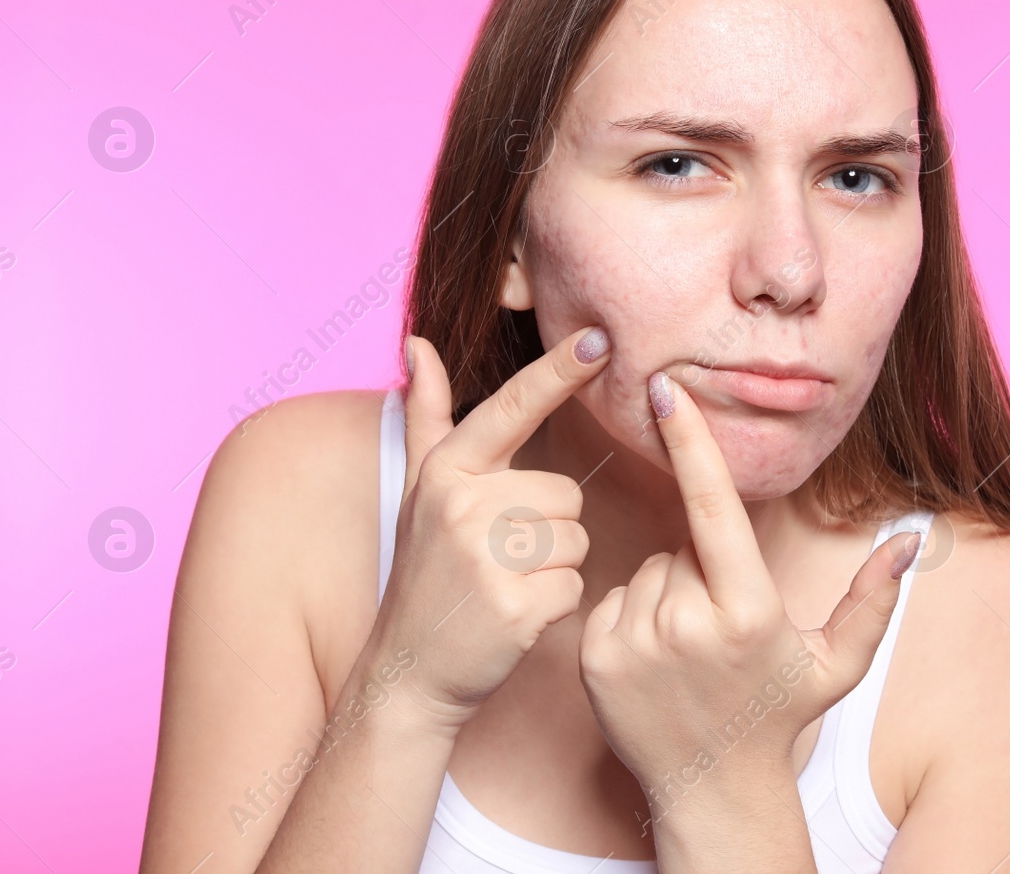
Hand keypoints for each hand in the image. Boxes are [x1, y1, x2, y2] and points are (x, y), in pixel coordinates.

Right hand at [364, 326, 610, 735]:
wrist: (409, 673)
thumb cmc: (425, 574)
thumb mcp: (418, 491)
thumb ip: (426, 415)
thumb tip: (419, 343)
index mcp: (447, 471)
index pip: (514, 407)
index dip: (559, 371)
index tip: (600, 337)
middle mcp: (462, 506)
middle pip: (565, 493)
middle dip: (550, 527)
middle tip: (501, 560)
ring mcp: (486, 557)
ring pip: (576, 537)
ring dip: (556, 566)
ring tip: (507, 585)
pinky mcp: (513, 606)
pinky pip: (575, 583)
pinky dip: (556, 603)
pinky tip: (516, 616)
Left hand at [577, 370, 920, 819]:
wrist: (711, 788)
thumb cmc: (779, 715)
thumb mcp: (837, 663)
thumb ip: (873, 598)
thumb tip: (912, 539)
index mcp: (747, 610)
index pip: (712, 506)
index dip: (691, 441)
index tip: (665, 389)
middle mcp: (686, 622)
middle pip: (683, 545)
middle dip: (701, 567)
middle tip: (719, 627)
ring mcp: (634, 640)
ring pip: (647, 571)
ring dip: (666, 592)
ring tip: (688, 650)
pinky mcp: (594, 656)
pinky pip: (612, 599)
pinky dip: (632, 616)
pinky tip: (654, 659)